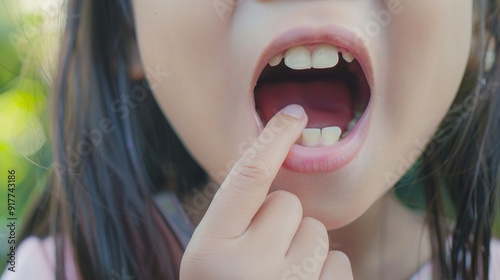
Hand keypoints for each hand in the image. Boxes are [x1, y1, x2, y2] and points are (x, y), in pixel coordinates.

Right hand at [180, 104, 352, 279]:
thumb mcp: (211, 261)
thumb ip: (237, 220)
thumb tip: (277, 167)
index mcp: (208, 252)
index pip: (246, 179)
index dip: (271, 141)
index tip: (295, 115)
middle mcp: (243, 270)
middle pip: (288, 206)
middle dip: (280, 224)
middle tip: (262, 259)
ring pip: (317, 234)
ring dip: (304, 252)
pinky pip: (340, 265)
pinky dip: (326, 276)